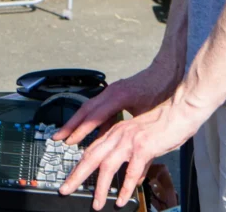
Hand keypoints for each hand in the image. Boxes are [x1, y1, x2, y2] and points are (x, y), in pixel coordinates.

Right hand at [54, 62, 177, 146]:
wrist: (167, 70)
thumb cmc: (161, 89)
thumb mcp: (149, 114)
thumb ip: (138, 134)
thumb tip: (134, 157)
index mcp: (117, 96)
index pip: (94, 115)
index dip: (81, 130)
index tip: (69, 140)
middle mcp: (111, 92)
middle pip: (85, 109)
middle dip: (71, 125)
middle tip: (58, 137)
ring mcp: (112, 91)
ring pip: (90, 108)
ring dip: (78, 122)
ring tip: (68, 136)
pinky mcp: (116, 93)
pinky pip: (100, 108)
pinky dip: (92, 120)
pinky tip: (93, 133)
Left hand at [58, 96, 202, 210]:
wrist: (181, 110)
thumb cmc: (166, 125)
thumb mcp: (145, 143)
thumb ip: (138, 161)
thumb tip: (135, 179)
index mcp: (117, 132)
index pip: (92, 150)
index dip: (78, 165)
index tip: (69, 178)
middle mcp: (119, 134)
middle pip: (91, 156)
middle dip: (76, 175)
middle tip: (65, 190)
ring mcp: (130, 139)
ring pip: (107, 165)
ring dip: (100, 187)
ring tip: (96, 204)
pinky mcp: (143, 146)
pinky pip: (131, 171)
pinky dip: (125, 187)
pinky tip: (121, 199)